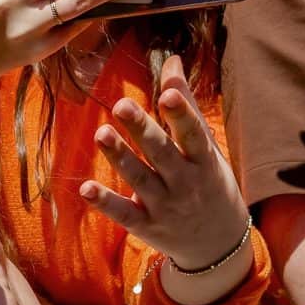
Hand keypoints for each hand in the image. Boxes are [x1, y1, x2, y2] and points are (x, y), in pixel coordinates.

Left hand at [79, 51, 249, 276]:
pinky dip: (105, 202)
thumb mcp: (207, 147)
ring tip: (101, 133)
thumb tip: (171, 59)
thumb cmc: (211, 182)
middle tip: (122, 105)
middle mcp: (186, 183)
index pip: (193, 134)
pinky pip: (124, 214)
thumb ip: (185, 105)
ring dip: (120, 157)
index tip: (168, 93)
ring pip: (140, 180)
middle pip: (162, 153)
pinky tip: (85, 187)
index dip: (182, 114)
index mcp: (204, 160)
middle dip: (143, 130)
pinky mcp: (147, 226)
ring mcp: (165, 207)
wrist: (218, 245)